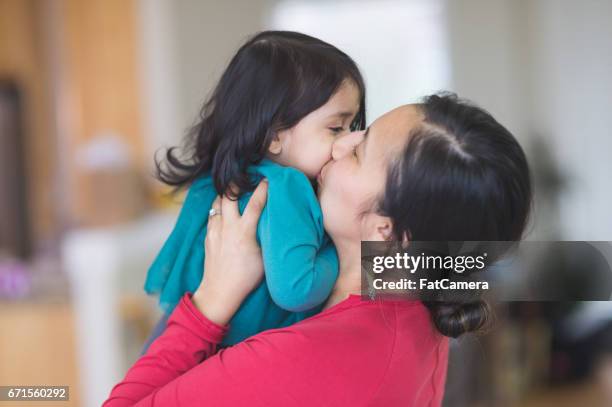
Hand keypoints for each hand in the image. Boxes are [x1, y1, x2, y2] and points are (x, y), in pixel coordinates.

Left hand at [191, 179, 267, 325]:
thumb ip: (267, 237)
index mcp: (244, 232)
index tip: (268, 179)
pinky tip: (223, 208)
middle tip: (244, 176)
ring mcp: (215, 231)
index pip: (255, 203)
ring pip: (217, 203)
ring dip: (225, 194)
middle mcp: (228, 228)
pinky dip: (218, 208)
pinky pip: (212, 215)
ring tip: (233, 189)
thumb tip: (275, 224)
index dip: (263, 189)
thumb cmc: (246, 277)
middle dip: (236, 183)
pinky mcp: (208, 236)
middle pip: (228, 196)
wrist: (220, 291)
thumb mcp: (264, 258)